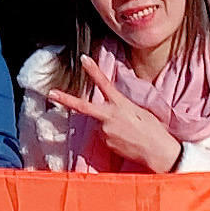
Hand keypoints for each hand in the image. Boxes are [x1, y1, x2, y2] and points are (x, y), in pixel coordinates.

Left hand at [45, 56, 188, 170]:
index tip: (83, 58)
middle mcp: (109, 117)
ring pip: (99, 125)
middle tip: (51, 92)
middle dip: (65, 99)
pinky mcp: (105, 143)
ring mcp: (105, 131)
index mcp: (120, 104)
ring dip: (108, 126)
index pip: (104, 83)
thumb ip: (121, 108)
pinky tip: (126, 141)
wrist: (158, 152)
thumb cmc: (153, 129)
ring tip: (128, 132)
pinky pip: (104, 137)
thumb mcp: (139, 111)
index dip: (93, 70)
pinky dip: (112, 137)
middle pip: (83, 106)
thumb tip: (111, 111)